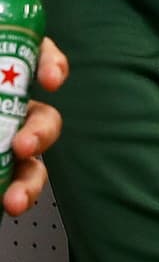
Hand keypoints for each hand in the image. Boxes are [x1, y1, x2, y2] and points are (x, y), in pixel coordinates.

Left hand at [4, 37, 68, 217]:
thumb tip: (14, 82)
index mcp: (2, 77)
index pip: (35, 57)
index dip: (50, 63)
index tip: (50, 80)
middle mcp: (7, 109)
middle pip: (41, 116)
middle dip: (41, 131)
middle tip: (24, 146)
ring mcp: (4, 142)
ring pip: (33, 163)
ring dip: (30, 180)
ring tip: (15, 200)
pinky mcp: (1, 178)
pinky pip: (18, 187)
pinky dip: (20, 196)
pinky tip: (10, 204)